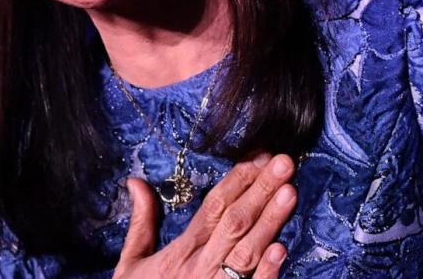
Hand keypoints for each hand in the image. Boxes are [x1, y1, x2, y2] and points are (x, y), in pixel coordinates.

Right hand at [114, 153, 296, 278]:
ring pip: (247, 251)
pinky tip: (281, 250)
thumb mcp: (133, 263)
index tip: (260, 156)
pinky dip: (266, 272)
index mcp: (182, 252)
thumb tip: (135, 182)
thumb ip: (142, 223)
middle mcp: (201, 267)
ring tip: (289, 192)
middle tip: (285, 162)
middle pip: (235, 222)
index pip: (213, 208)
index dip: (238, 180)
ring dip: (270, 221)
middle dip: (261, 190)